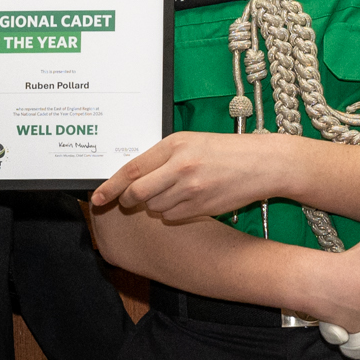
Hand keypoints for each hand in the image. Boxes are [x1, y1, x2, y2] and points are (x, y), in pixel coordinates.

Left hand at [90, 131, 297, 219]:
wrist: (262, 164)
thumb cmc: (226, 151)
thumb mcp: (191, 142)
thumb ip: (163, 156)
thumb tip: (133, 176)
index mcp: (174, 145)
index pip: (131, 170)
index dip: (110, 187)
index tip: (97, 198)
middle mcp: (180, 166)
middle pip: (138, 193)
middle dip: (130, 200)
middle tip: (131, 200)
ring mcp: (191, 189)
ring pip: (155, 207)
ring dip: (156, 204)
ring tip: (175, 191)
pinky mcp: (202, 207)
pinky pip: (173, 216)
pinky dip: (173, 213)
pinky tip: (188, 200)